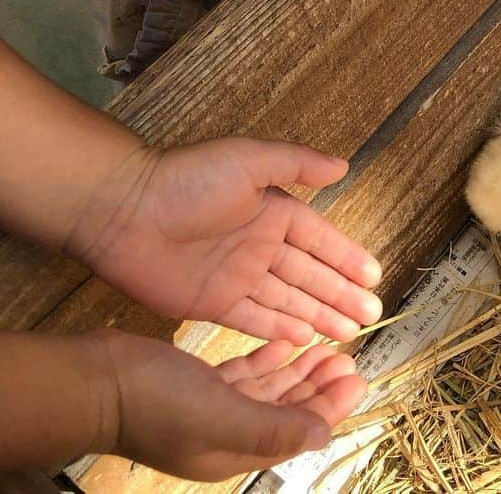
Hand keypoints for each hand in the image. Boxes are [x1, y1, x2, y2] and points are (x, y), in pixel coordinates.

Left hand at [66, 139, 382, 343]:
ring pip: (288, 300)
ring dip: (319, 315)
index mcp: (272, 208)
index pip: (319, 238)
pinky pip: (256, 319)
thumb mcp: (247, 160)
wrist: (125, 213)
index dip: (346, 257)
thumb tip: (343, 165)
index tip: (374, 277)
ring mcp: (238, 276)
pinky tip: (304, 340)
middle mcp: (259, 244)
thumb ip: (296, 163)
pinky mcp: (213, 303)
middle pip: (309, 274)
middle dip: (341, 294)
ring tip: (349, 334)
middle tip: (371, 316)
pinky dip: (280, 330)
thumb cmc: (187, 179)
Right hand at [92, 331, 366, 480]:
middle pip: (286, 411)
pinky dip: (265, 360)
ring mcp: (209, 410)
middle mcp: (225, 435)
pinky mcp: (195, 385)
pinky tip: (281, 343)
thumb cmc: (157, 402)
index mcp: (235, 452)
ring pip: (267, 391)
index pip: (297, 431)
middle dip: (319, 387)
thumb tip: (322, 435)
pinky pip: (242, 376)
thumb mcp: (221, 416)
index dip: (330, 406)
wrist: (97, 383)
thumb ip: (272, 428)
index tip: (358, 376)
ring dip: (296, 371)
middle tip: (347, 357)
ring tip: (324, 347)